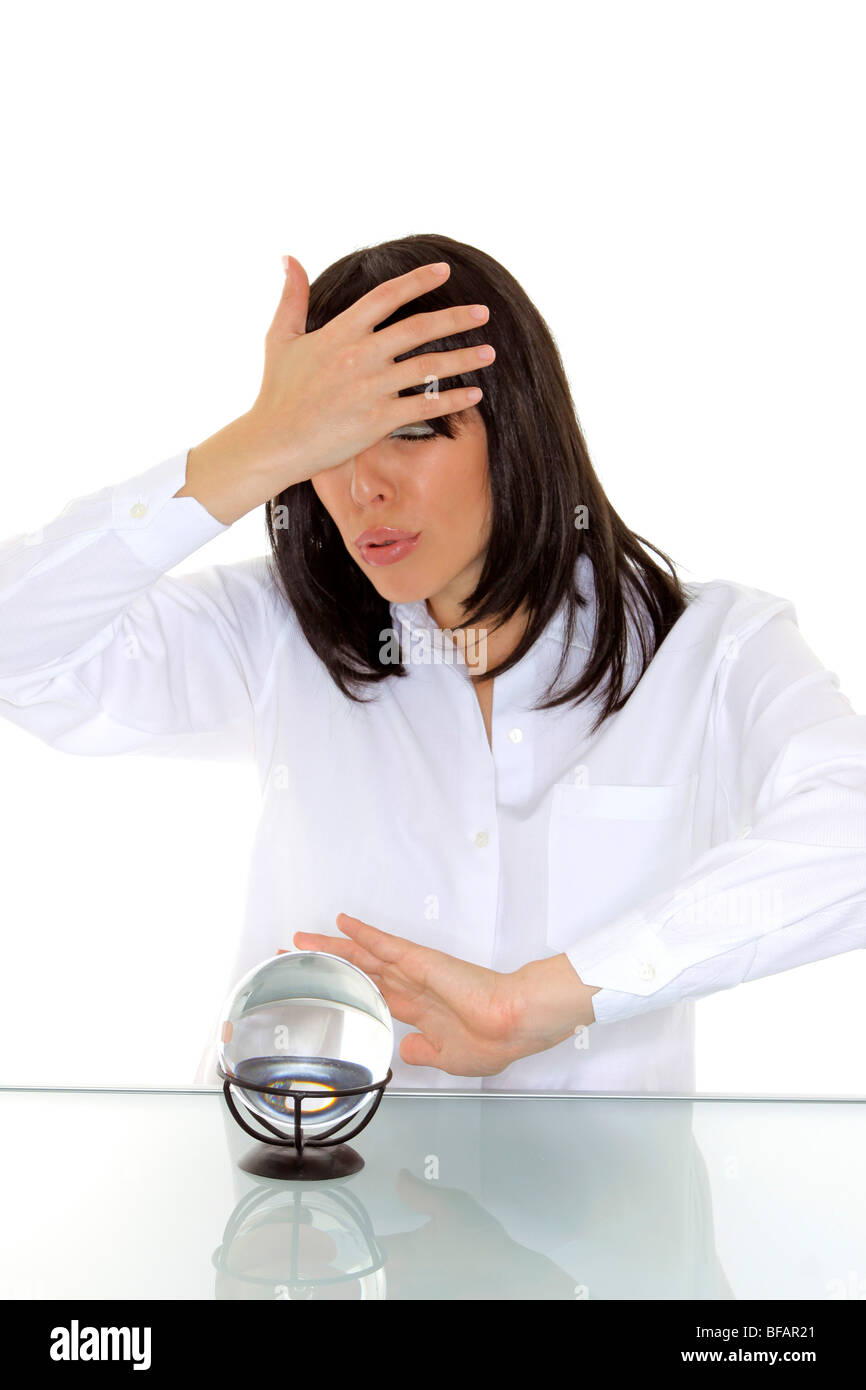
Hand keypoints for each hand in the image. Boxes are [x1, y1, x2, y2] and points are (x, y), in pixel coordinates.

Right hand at [179, 258, 495, 524]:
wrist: (275, 442)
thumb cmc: (277, 393)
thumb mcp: (280, 338)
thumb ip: (291, 297)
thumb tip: (290, 258)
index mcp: (340, 332)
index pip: (386, 296)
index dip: (417, 281)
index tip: (444, 271)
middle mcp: (360, 356)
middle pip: (418, 328)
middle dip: (456, 318)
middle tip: (483, 312)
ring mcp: (371, 388)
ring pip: (428, 367)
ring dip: (463, 359)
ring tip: (489, 353)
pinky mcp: (378, 419)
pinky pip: (424, 406)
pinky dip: (452, 400)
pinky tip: (473, 395)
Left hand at [287, 913, 598, 1076]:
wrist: (513, 1024)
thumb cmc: (492, 1040)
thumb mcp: (449, 1057)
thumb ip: (424, 1050)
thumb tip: (407, 1049)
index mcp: (419, 1010)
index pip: (371, 995)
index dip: (344, 991)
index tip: (321, 989)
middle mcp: (411, 987)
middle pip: (358, 971)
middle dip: (325, 965)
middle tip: (293, 959)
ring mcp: (414, 971)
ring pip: (363, 955)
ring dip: (331, 947)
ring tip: (300, 940)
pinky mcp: (420, 960)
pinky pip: (384, 944)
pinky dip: (362, 933)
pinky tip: (340, 923)